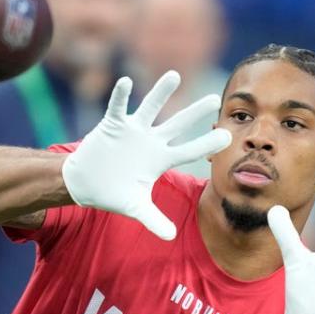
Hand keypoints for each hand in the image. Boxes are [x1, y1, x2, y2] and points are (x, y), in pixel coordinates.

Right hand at [61, 70, 231, 239]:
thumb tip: (170, 237)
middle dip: (195, 113)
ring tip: (174, 76)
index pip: (189, 150)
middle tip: (215, 98)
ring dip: (161, 92)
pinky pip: (117, 107)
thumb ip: (153, 220)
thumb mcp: (135, 208)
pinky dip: (120, 95)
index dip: (207, 144)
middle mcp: (151, 141)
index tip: (227, 135)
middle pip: (177, 124)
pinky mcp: (113, 125)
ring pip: (151, 108)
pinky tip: (125, 82)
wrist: (86, 183)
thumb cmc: (114, 193)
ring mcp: (133, 131)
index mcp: (160, 159)